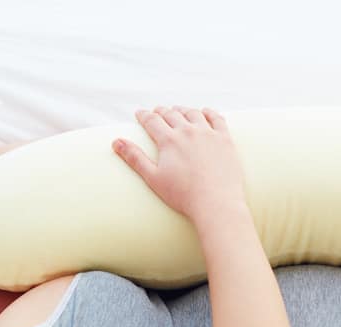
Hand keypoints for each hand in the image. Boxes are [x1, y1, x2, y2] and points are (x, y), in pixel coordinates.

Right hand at [112, 105, 246, 221]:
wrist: (216, 203)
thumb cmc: (182, 195)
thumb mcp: (153, 178)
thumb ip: (134, 158)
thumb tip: (116, 142)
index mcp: (169, 140)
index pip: (152, 121)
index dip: (143, 116)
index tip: (139, 113)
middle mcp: (188, 131)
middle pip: (172, 114)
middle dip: (162, 111)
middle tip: (157, 111)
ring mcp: (208, 133)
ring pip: (193, 113)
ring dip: (183, 109)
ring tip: (178, 110)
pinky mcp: (225, 139)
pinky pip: (217, 119)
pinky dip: (209, 112)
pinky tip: (205, 111)